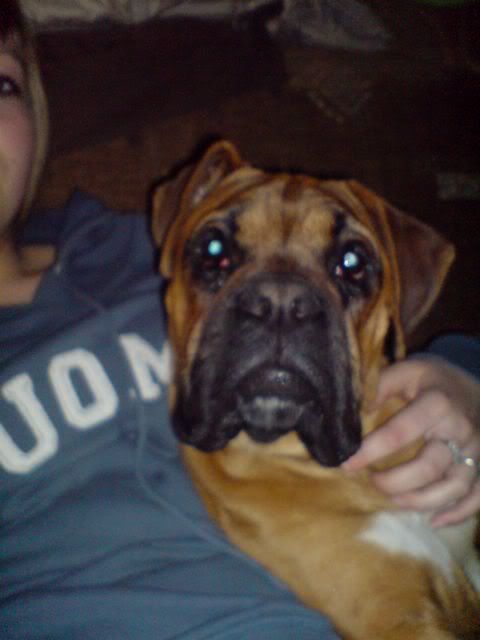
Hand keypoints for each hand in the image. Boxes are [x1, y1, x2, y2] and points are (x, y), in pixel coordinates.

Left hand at [343, 356, 479, 526]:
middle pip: (429, 467)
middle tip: (372, 481)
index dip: (371, 451)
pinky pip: (476, 497)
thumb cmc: (433, 380)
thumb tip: (353, 411)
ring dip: (421, 500)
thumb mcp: (407, 371)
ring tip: (395, 500)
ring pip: (454, 487)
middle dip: (395, 481)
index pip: (400, 433)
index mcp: (437, 404)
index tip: (347, 463)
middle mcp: (460, 430)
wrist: (475, 384)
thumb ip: (380, 385)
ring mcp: (477, 451)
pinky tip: (434, 521)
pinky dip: (458, 514)